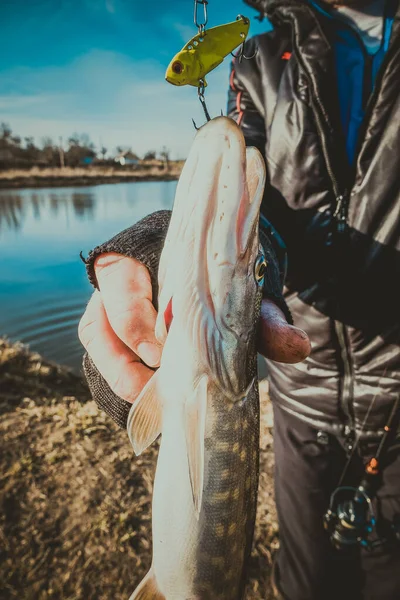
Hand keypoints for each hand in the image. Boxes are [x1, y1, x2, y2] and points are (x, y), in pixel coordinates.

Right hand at [79, 254, 310, 403]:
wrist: (213, 275)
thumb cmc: (222, 279)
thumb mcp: (243, 293)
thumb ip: (264, 318)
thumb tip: (298, 347)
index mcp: (143, 255)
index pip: (118, 278)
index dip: (131, 318)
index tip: (160, 353)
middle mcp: (119, 282)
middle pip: (98, 320)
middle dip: (120, 361)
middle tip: (152, 389)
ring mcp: (111, 310)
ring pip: (97, 344)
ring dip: (117, 378)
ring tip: (150, 402)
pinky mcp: (116, 336)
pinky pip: (105, 362)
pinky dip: (120, 385)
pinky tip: (147, 404)